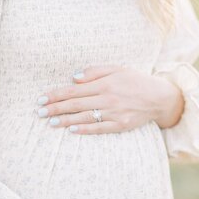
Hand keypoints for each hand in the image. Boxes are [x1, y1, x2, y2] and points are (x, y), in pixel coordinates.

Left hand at [37, 66, 183, 133]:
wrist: (158, 97)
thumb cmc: (134, 80)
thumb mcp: (116, 68)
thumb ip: (95, 71)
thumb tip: (74, 78)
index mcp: (104, 83)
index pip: (73, 90)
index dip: (55, 94)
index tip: (41, 99)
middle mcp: (107, 98)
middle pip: (75, 104)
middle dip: (55, 108)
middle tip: (39, 112)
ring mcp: (114, 113)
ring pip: (84, 117)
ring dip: (65, 120)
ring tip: (50, 122)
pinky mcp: (120, 125)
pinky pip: (99, 128)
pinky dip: (84, 129)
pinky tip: (71, 129)